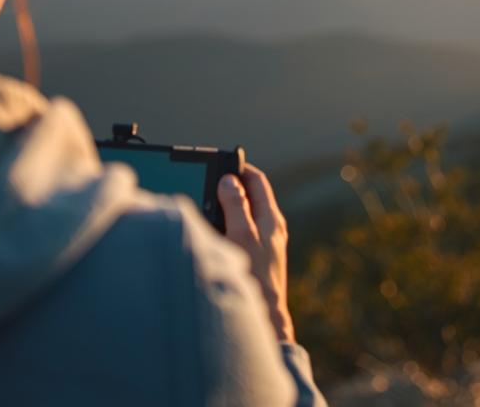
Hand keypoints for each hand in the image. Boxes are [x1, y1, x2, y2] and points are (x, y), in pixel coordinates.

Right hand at [217, 164, 295, 342]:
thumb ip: (236, 206)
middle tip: (208, 184)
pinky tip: (215, 236)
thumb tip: (229, 181)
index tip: (221, 165)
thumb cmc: (254, 276)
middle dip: (231, 187)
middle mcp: (271, 229)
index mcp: (271, 218)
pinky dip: (228, 227)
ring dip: (228, 208)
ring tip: (208, 207)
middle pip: (251, 196)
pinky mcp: (257, 258)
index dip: (240, 169)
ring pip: (245, 215)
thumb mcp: (241, 235)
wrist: (266, 316)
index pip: (257, 181)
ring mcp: (265, 244)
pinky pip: (242, 233)